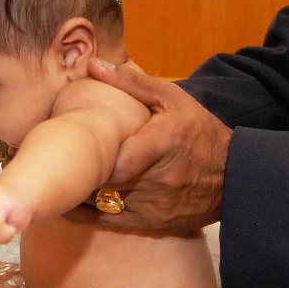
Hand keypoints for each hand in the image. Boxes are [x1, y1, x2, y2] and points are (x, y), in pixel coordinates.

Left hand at [75, 58, 233, 233]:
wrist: (235, 177)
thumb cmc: (200, 132)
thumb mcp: (172, 98)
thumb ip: (130, 82)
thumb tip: (93, 65)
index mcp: (162, 143)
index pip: (115, 158)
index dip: (91, 153)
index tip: (71, 141)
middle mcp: (158, 179)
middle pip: (105, 180)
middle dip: (81, 169)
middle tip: (54, 157)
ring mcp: (154, 205)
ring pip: (102, 202)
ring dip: (82, 189)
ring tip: (60, 174)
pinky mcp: (152, 223)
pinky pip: (109, 221)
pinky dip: (88, 212)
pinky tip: (71, 200)